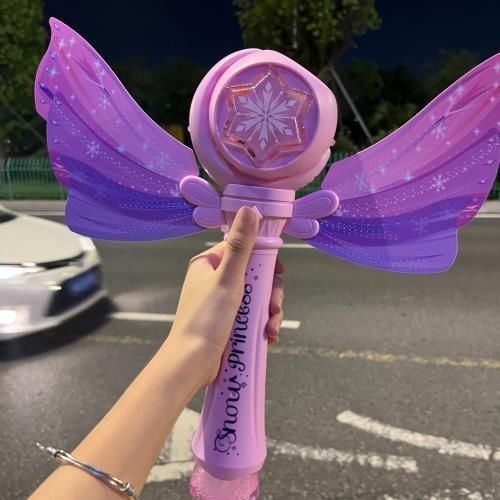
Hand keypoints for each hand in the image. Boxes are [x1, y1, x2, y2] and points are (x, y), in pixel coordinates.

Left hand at [167, 206, 284, 387]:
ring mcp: (221, 302)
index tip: (279, 271)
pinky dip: (262, 323)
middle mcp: (214, 280)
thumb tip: (250, 208)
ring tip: (272, 327)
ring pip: (256, 297)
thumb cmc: (206, 318)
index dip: (264, 259)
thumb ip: (241, 246)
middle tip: (275, 307)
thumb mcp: (227, 279)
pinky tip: (268, 336)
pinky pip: (251, 315)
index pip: (243, 250)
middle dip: (270, 292)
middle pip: (253, 275)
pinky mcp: (227, 321)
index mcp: (208, 264)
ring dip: (269, 311)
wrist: (191, 364)